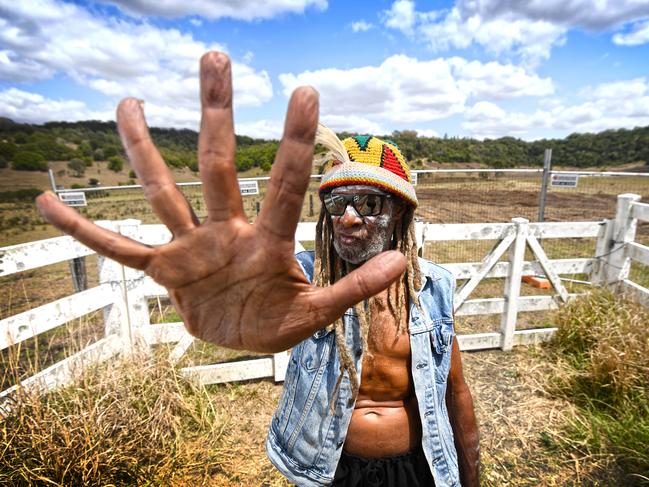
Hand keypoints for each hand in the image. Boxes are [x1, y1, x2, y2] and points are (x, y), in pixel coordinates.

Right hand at [36, 52, 406, 352]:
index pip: (281, 182)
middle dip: (217, 113)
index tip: (304, 90)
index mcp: (265, 241)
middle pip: (217, 164)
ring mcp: (190, 248)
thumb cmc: (279, 322)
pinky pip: (117, 248)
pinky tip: (47, 204)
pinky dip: (85, 231)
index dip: (292, 140)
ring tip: (130, 102)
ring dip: (144, 150)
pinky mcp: (164, 271)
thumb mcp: (317, 314)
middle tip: (215, 56)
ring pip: (162, 191)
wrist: (243, 339)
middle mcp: (225, 231)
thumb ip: (353, 290)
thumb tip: (402, 262)